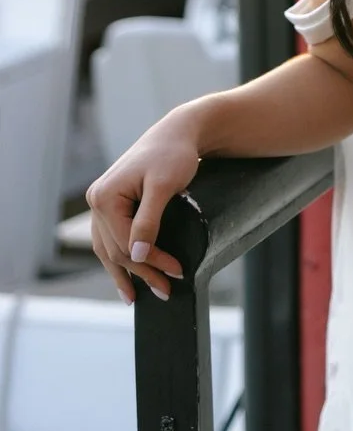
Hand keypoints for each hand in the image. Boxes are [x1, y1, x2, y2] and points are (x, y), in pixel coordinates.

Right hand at [87, 119, 198, 303]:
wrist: (178, 133)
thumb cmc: (173, 155)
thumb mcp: (164, 188)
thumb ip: (148, 221)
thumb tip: (136, 255)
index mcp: (105, 197)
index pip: (124, 243)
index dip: (151, 262)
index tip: (177, 273)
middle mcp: (97, 201)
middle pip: (115, 249)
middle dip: (142, 272)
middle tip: (167, 290)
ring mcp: (101, 203)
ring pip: (108, 248)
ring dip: (125, 273)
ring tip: (137, 298)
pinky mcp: (112, 204)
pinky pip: (110, 238)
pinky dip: (118, 258)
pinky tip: (125, 275)